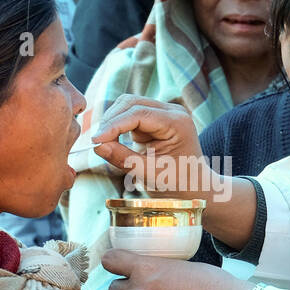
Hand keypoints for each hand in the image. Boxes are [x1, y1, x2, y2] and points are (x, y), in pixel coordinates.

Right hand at [91, 94, 212, 199]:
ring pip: (127, 106)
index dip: (114, 125)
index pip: (140, 114)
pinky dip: (116, 127)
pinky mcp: (153, 118)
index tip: (95, 140)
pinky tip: (110, 141)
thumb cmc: (178, 184)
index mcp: (178, 123)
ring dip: (112, 123)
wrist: (193, 186)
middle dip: (110, 121)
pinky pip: (128, 115)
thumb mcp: (150, 174)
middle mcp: (172, 111)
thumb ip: (124, 158)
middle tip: (96, 143)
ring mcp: (163, 112)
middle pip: (131, 103)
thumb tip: (97, 146)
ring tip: (102, 144)